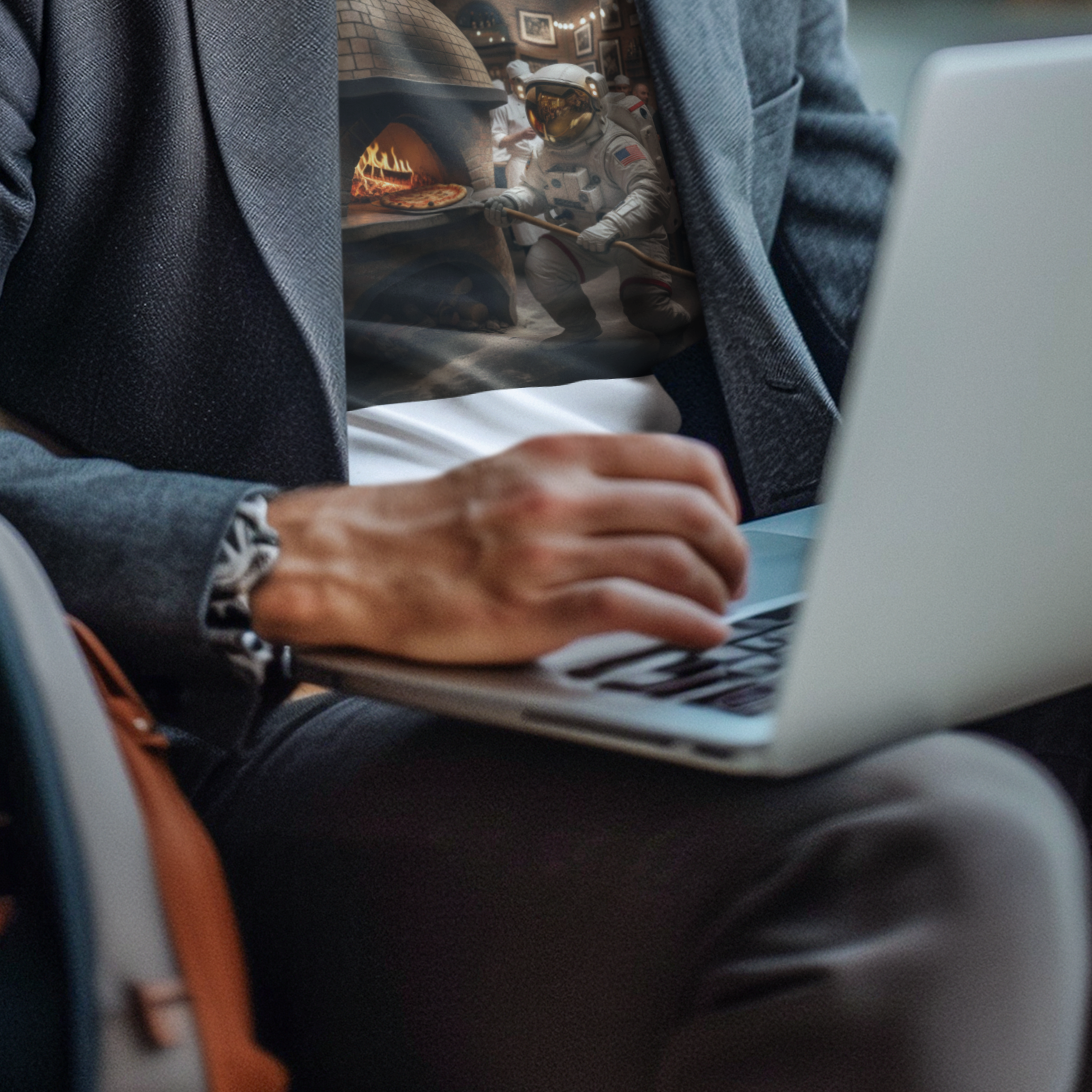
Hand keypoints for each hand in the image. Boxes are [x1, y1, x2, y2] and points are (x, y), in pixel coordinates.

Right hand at [252, 433, 745, 663]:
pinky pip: (635, 610)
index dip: (725, 497)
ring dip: (717, 592)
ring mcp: (549, 552)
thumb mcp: (513, 474)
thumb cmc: (432, 527)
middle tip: (735, 579)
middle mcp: (561, 494)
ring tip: (721, 612)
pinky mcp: (534, 609)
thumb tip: (654, 503)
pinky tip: (703, 636)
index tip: (729, 525)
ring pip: (673, 558)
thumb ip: (580, 482)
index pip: (682, 458)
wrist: (356, 562)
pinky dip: (686, 624)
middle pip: (691, 509)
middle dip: (733, 551)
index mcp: (561, 456)